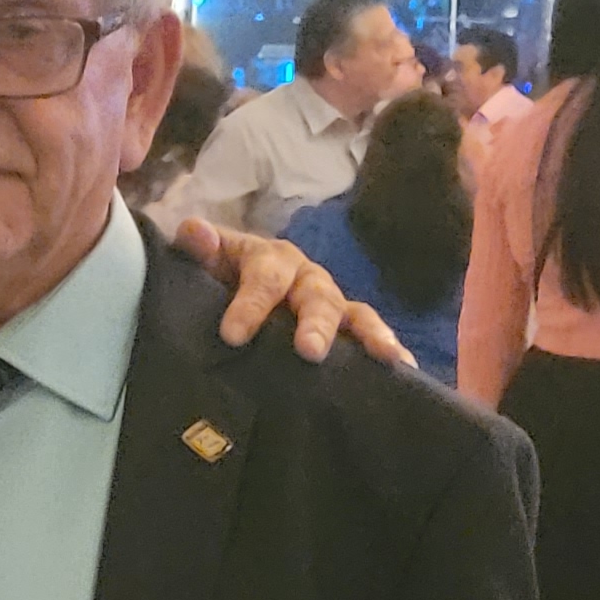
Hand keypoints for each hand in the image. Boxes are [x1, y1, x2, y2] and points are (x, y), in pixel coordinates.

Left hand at [169, 216, 414, 367]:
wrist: (232, 289)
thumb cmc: (219, 278)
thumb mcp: (205, 264)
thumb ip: (198, 250)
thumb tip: (194, 231)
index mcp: (270, 259)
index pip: (264, 278)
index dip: (251, 304)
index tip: (233, 336)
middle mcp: (306, 278)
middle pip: (316, 298)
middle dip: (315, 324)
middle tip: (310, 352)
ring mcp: (330, 302)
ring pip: (354, 314)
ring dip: (370, 334)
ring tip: (385, 356)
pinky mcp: (345, 327)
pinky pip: (370, 335)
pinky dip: (391, 347)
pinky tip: (406, 368)